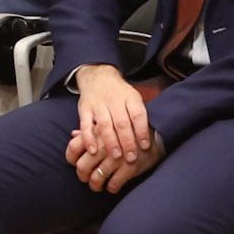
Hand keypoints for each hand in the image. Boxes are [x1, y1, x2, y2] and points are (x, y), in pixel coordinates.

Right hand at [65, 66, 163, 191]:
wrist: (98, 75)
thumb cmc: (120, 93)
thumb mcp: (133, 98)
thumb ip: (138, 116)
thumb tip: (149, 140)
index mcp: (130, 97)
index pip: (138, 114)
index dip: (142, 131)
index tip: (145, 146)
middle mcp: (114, 100)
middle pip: (122, 122)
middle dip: (127, 141)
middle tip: (131, 158)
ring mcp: (98, 104)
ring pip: (105, 125)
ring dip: (111, 142)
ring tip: (116, 156)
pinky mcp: (85, 109)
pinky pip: (86, 125)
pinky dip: (88, 138)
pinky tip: (93, 150)